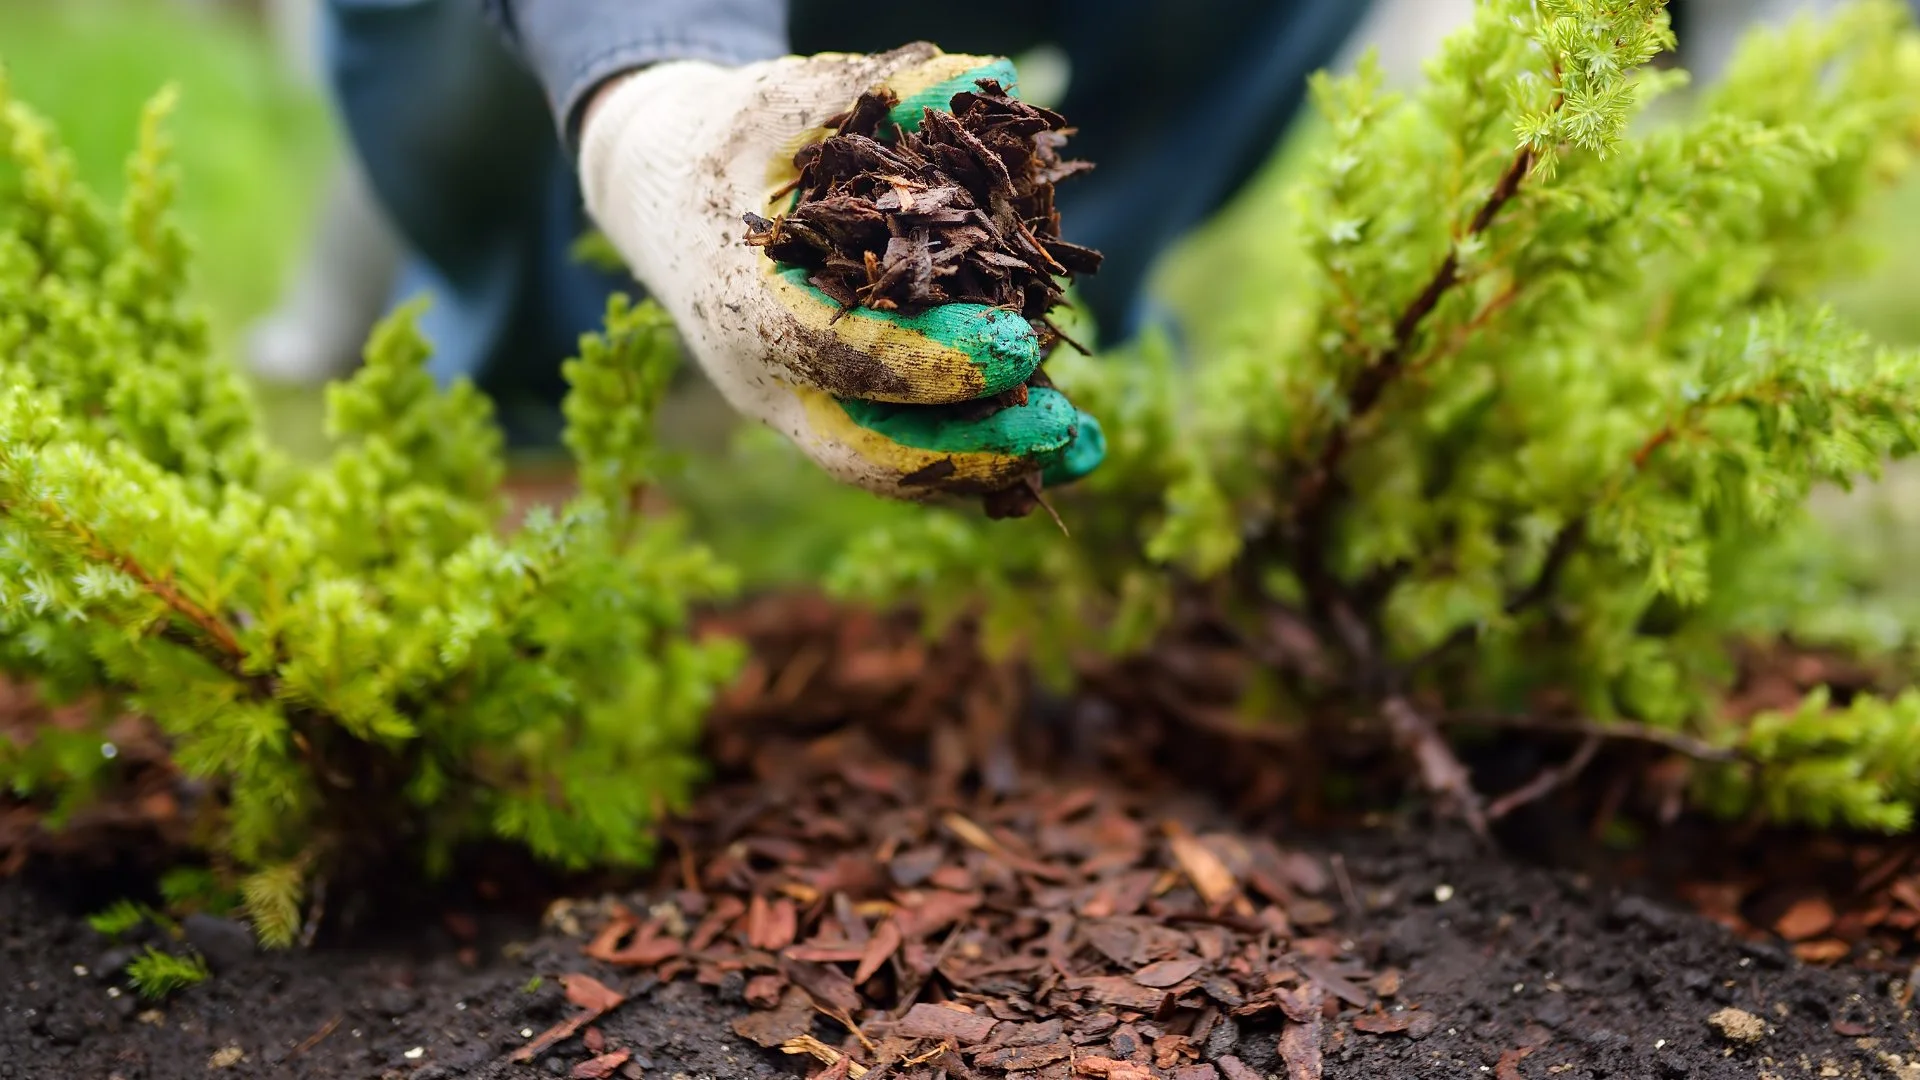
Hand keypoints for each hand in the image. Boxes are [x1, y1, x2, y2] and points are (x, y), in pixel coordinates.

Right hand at [578, 43, 1104, 504]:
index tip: (1020, 346)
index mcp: (743, 302)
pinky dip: (977, 456)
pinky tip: (1059, 447)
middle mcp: (763, 377)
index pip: (841, 352)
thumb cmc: (728, 139)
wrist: (661, 195)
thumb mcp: (788, 101)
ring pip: (890, 467)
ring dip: (988, 466)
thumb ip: (883, 91)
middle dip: (970, 448)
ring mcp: (792, 408)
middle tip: (1061, 426)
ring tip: (1082, 448)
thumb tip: (990, 77)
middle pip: (867, 449)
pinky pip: (902, 454)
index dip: (933, 359)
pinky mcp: (824, 414)